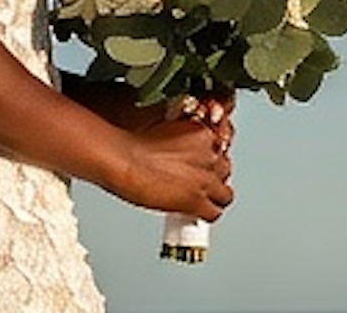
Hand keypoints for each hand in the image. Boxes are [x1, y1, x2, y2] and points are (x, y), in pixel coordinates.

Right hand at [109, 113, 234, 219]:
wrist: (121, 159)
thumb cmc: (130, 143)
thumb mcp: (162, 130)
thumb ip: (178, 142)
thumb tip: (177, 155)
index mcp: (200, 132)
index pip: (218, 149)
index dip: (207, 160)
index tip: (199, 166)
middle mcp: (208, 154)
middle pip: (224, 170)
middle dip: (211, 177)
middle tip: (197, 183)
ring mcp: (205, 178)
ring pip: (225, 195)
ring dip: (213, 198)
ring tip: (200, 200)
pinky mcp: (197, 200)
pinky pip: (214, 214)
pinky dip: (206, 215)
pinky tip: (196, 215)